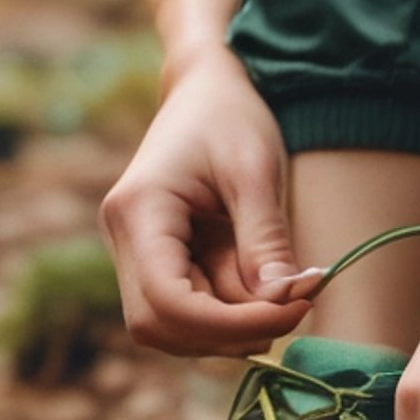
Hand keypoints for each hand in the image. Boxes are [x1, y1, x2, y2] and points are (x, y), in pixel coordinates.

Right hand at [100, 41, 316, 356]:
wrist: (205, 89)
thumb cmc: (231, 117)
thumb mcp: (255, 172)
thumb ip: (265, 241)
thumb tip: (284, 303)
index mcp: (138, 212)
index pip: (167, 303)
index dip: (230, 324)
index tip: (293, 310)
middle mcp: (124, 241)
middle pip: (162, 327)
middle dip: (231, 331)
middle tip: (295, 304)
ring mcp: (136, 255)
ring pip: (175, 330)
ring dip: (235, 325)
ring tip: (286, 287)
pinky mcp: (158, 263)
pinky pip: (189, 311)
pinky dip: (231, 312)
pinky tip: (266, 286)